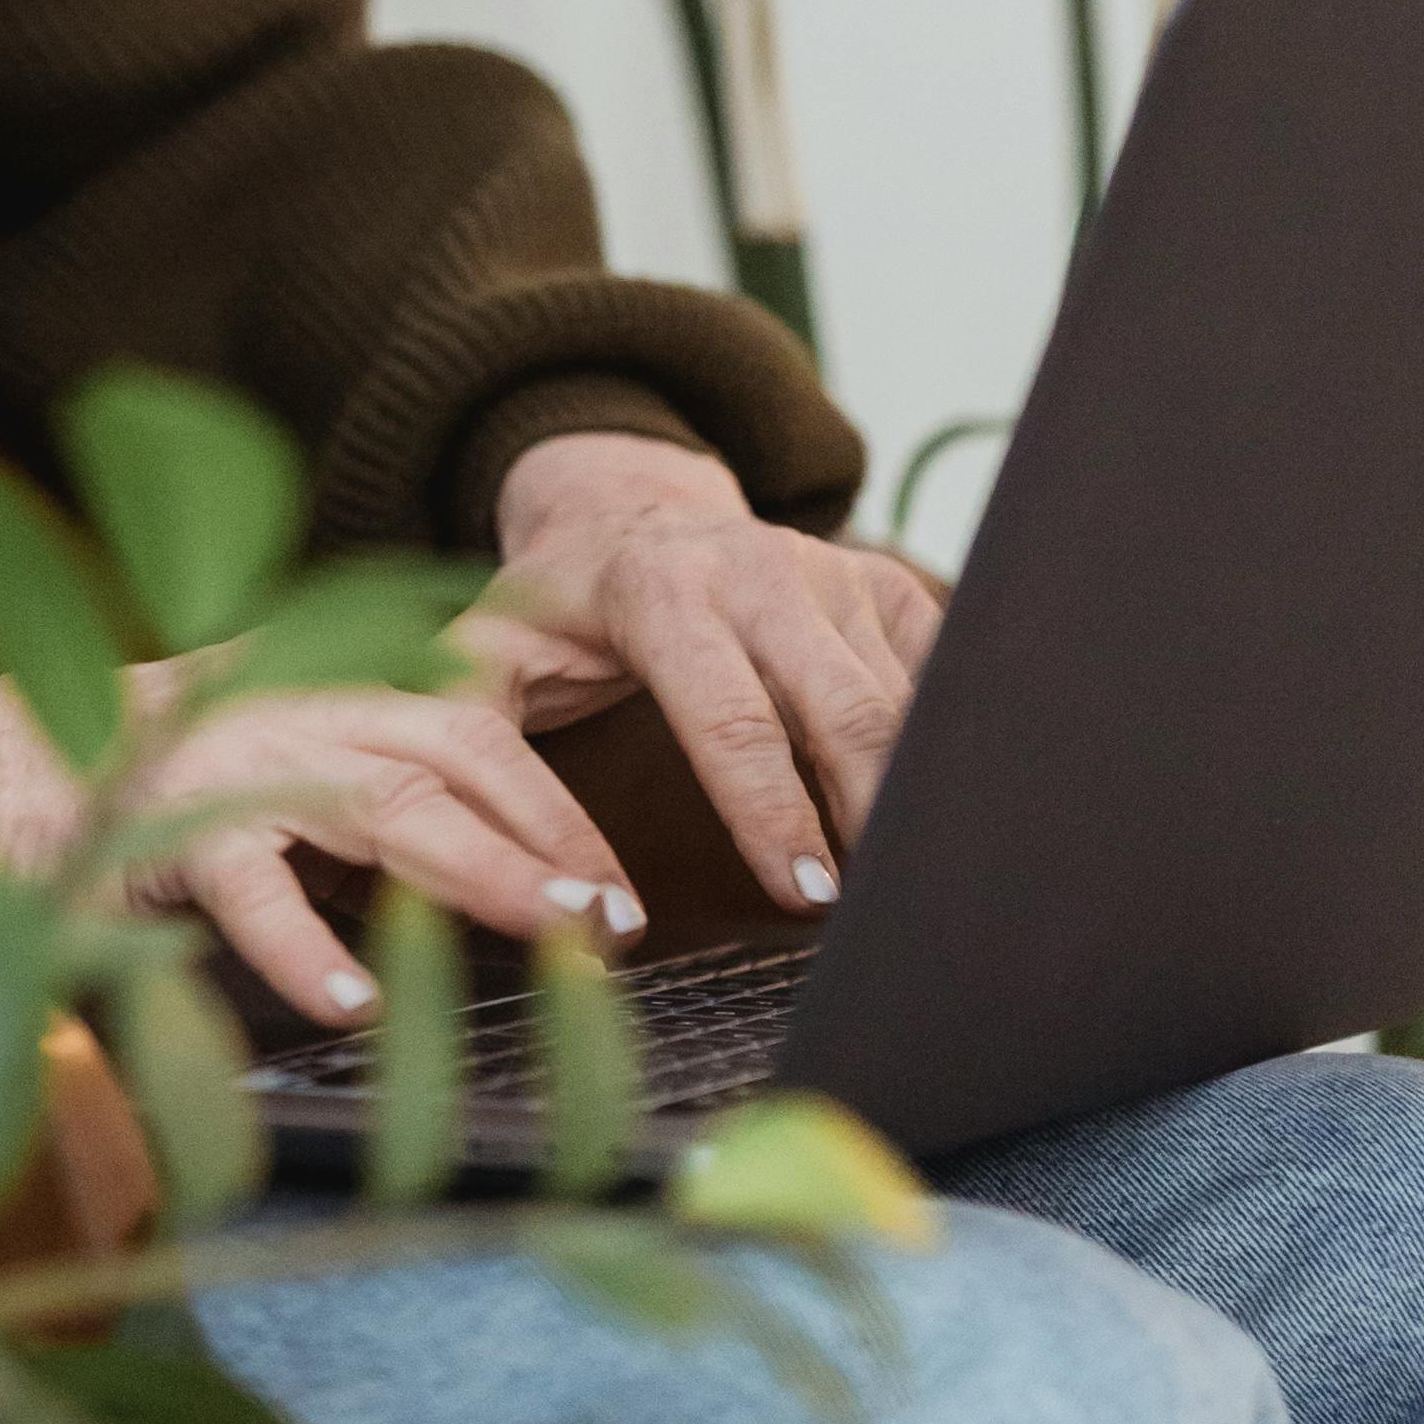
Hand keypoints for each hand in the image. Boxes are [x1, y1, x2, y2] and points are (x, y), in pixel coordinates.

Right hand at [0, 661, 642, 1030]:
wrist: (6, 768)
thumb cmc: (165, 789)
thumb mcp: (288, 776)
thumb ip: (376, 804)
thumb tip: (507, 875)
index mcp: (333, 694)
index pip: (476, 730)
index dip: (557, 807)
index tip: (620, 891)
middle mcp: (297, 709)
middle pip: (458, 752)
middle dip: (552, 836)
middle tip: (619, 925)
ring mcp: (237, 760)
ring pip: (387, 803)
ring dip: (485, 873)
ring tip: (557, 937)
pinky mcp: (168, 826)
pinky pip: (251, 886)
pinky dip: (306, 947)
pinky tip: (355, 1004)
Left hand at [477, 429, 941, 918]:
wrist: (622, 514)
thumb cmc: (553, 614)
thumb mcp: (485, 660)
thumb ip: (477, 749)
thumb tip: (511, 863)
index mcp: (662, 590)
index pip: (732, 719)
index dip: (771, 813)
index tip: (801, 895)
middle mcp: (759, 567)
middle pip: (843, 711)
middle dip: (870, 813)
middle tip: (883, 910)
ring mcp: (830, 570)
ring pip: (901, 698)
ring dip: (914, 791)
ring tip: (916, 877)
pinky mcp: (880, 582)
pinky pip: (937, 672)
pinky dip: (946, 745)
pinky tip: (940, 813)